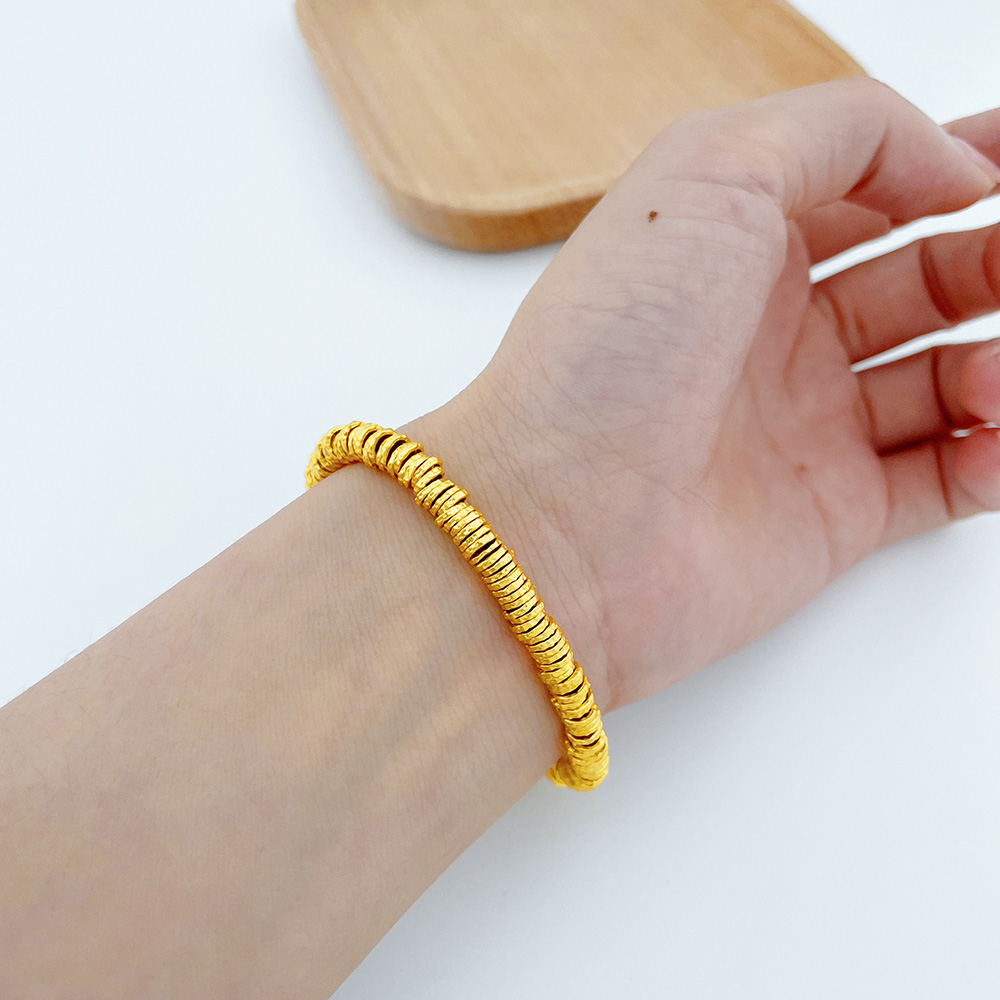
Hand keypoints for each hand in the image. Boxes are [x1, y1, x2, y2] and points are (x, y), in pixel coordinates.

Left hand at [408, 78, 999, 712]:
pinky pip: (945, 479)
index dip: (957, 168)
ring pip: (946, 379)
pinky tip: (993, 436)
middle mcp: (771, 332)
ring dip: (998, 364)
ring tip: (992, 371)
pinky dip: (992, 456)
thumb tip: (952, 168)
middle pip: (924, 280)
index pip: (873, 188)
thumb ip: (843, 133)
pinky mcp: (829, 514)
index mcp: (736, 244)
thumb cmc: (606, 353)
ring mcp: (802, 424)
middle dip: (991, 263)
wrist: (560, 524)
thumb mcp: (709, 174)